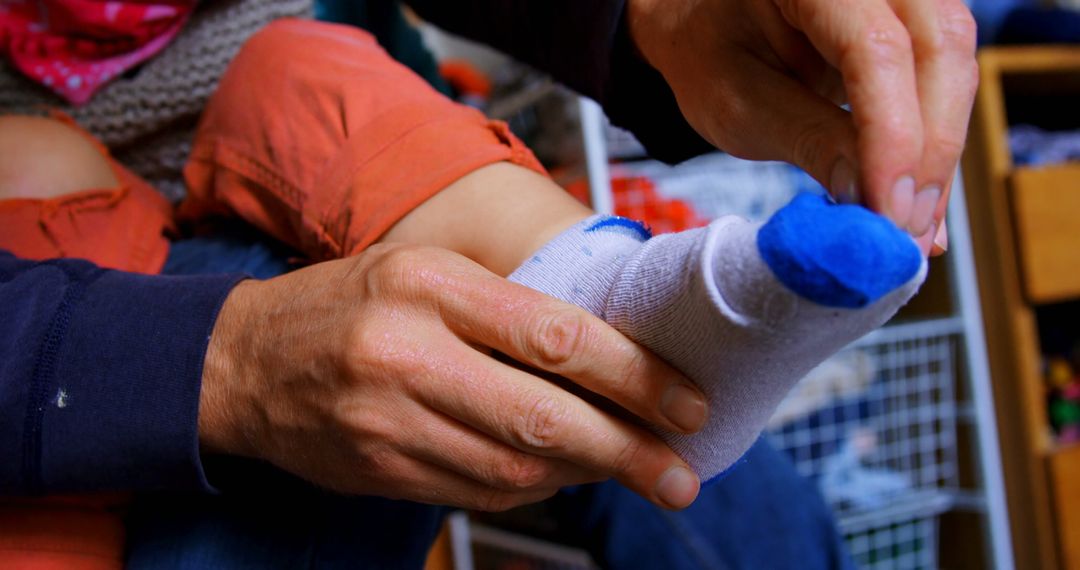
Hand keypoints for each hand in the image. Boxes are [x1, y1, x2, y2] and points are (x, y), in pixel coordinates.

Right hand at [198, 244, 705, 510]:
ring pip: (513, 464)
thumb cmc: (347, 302)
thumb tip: (603, 352)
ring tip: (635, 470)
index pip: (552, 335)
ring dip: (584, 473)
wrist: (243, 363)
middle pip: (540, 415)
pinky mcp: (380, 471)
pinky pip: (477, 490)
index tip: (684, 401)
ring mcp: (389, 422)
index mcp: (429, 287)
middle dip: (626, 449)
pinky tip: (561, 475)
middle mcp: (408, 354)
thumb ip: (504, 303)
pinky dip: (531, 487)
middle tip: (681, 472)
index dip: (631, 375)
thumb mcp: (423, 269)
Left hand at [627, 0, 976, 254]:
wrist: (703, 22)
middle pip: (939, 49)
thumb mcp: (737, 103)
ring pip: (956, 66)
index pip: (875, 48)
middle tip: (905, 233)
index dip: (892, 135)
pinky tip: (917, 203)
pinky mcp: (916, 22)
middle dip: (929, 151)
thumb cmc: (710, 53)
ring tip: (911, 229)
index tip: (888, 211)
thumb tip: (872, 201)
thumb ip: (807, 140)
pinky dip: (933, 146)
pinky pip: (945, 80)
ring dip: (939, 155)